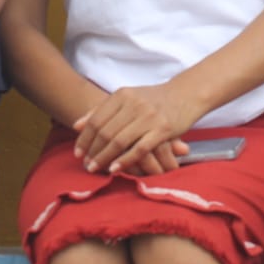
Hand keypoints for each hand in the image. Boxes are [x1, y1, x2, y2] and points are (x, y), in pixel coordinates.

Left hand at [73, 84, 196, 174]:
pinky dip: (124, 160)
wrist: (187, 94)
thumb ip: (102, 109)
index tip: (77, 152)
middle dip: (92, 151)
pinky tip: (115, 169)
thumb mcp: (128, 97)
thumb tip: (76, 125)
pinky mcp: (162, 129)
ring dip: (104, 157)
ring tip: (95, 168)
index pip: (96, 119)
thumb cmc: (154, 98)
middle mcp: (134, 104)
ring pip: (119, 141)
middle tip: (85, 165)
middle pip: (105, 132)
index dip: (84, 138)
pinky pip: (139, 149)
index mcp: (122, 95)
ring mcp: (148, 117)